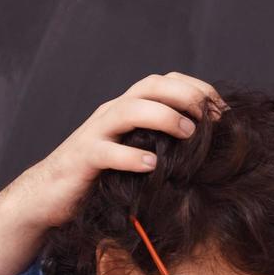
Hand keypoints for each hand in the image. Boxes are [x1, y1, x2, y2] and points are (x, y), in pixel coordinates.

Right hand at [4, 73, 222, 229]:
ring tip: (188, 133)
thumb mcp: (137, 152)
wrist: (50, 193)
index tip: (223, 110)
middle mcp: (112, 113)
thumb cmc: (102, 175)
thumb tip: (210, 146)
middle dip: (185, 96)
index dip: (197, 89)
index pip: (166, 81)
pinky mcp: (83, 159)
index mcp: (129, 108)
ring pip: (129, 111)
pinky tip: (151, 166)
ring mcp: (96, 133)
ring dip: (163, 117)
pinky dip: (131, 156)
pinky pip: (106, 152)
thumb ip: (164, 142)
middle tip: (210, 118)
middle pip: (150, 86)